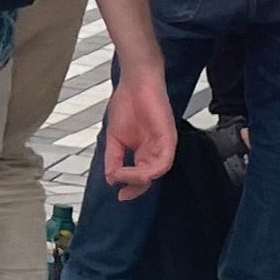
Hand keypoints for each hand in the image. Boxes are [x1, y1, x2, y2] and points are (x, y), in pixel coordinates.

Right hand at [99, 71, 176, 200]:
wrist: (135, 83)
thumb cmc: (126, 104)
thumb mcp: (114, 137)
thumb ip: (113, 158)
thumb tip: (110, 178)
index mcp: (144, 150)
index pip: (141, 175)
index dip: (130, 187)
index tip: (119, 195)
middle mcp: (155, 150)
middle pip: (150, 177)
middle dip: (136, 188)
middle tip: (123, 193)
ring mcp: (163, 145)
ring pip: (157, 172)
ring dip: (139, 179)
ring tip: (122, 177)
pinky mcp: (169, 138)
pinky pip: (164, 161)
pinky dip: (150, 170)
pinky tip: (135, 170)